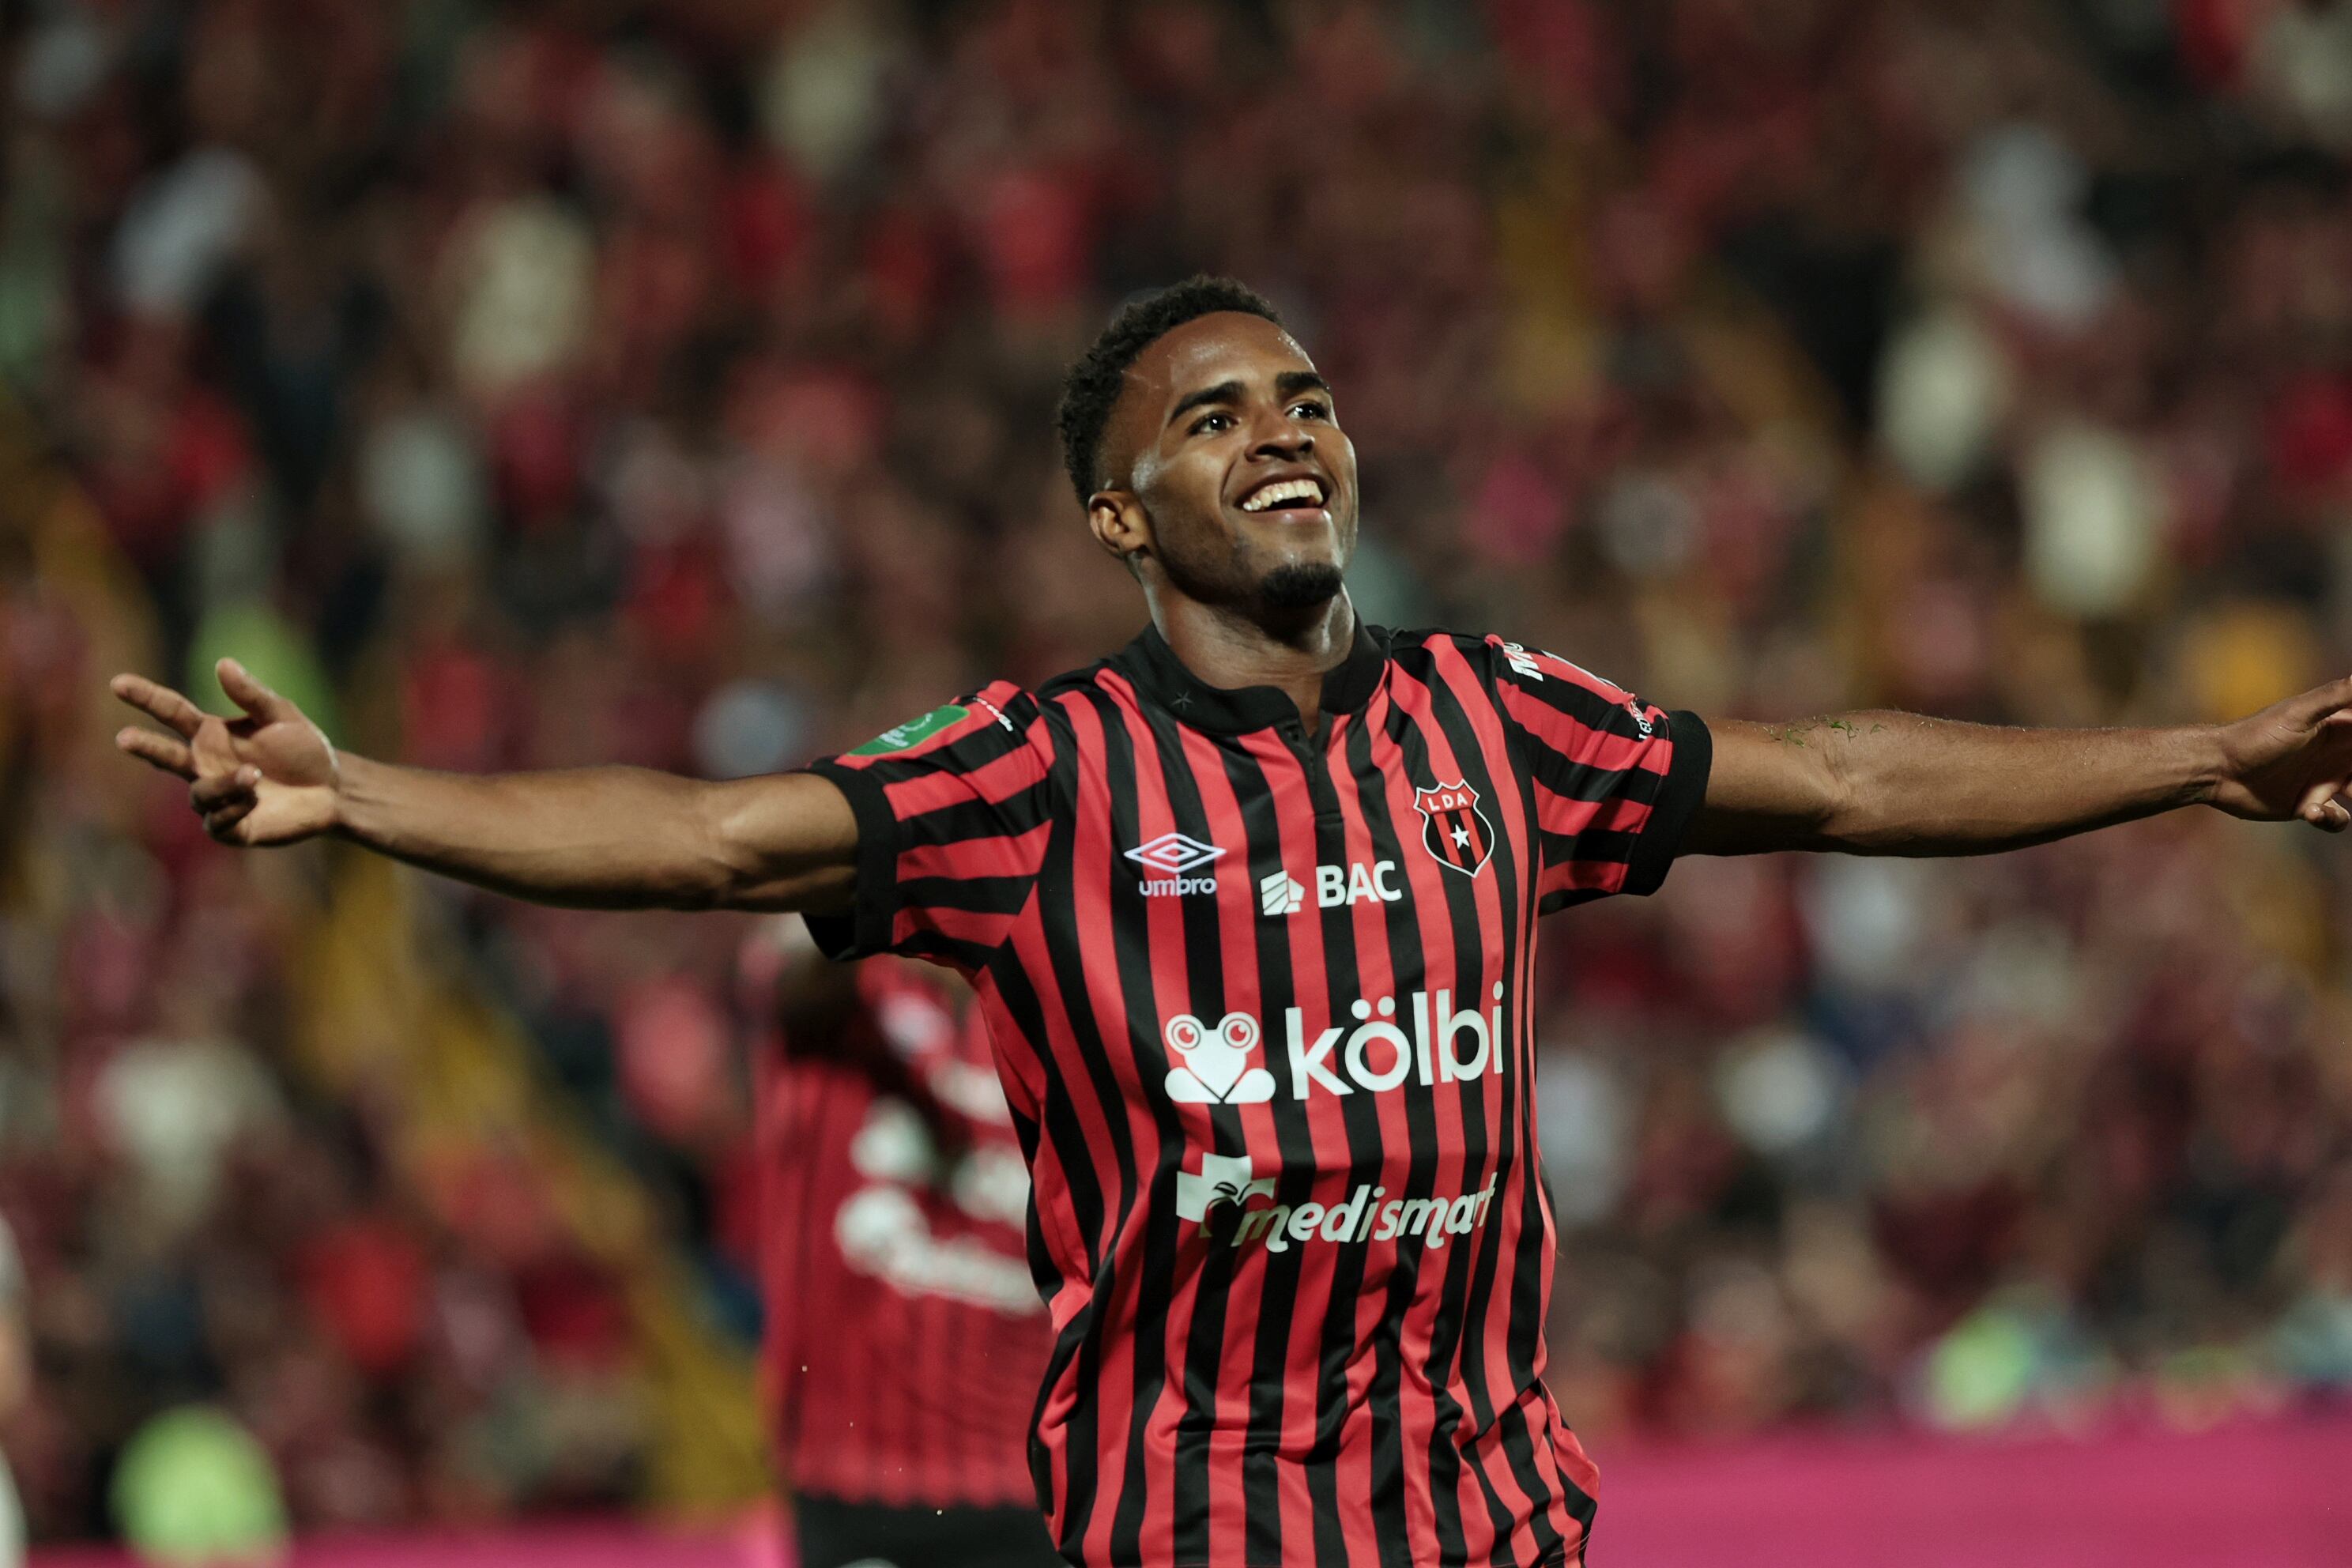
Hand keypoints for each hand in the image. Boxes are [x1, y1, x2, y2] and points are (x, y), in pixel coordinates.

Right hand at [111, 659, 340, 844]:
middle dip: (145, 746)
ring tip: (254, 773)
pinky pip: (217, 821)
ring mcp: (216, 797)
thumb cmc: (303, 748)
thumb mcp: (282, 715)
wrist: (333, 788)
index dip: (145, 697)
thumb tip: (223, 663)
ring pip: (199, 793)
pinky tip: (255, 798)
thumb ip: (252, 694)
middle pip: (164, 755)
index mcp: (211, 733)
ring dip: (224, 783)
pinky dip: (233, 807)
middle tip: (124, 737)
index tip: (118, 683)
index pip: (170, 712)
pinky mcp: (232, 827)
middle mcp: (205, 765)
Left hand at [2210, 676, 2351, 830]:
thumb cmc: (2256, 736)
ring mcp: (2326, 781)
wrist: (2217, 769)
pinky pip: (2337, 819)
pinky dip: (2331, 820)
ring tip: (2348, 792)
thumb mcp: (2299, 713)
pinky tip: (2310, 810)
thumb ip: (2337, 695)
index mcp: (2342, 728)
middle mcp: (2339, 755)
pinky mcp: (2309, 806)